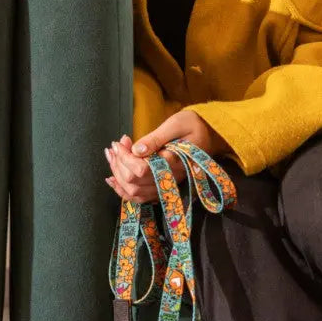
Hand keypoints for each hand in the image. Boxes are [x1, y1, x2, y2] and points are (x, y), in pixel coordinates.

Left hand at [104, 110, 228, 203]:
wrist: (210, 134)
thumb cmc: (194, 125)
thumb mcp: (176, 124)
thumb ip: (157, 137)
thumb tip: (136, 149)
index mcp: (175, 163)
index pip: (142, 169)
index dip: (125, 157)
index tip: (120, 141)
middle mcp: (171, 179)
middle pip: (135, 182)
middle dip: (119, 163)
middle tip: (114, 146)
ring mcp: (167, 185)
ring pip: (135, 192)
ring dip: (118, 175)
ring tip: (111, 156)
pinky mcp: (164, 186)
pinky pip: (141, 196)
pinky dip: (124, 190)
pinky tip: (113, 179)